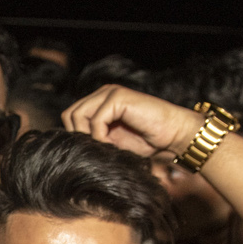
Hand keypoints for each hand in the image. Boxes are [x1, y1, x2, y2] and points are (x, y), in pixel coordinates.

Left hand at [63, 84, 203, 159]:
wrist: (173, 135)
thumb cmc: (146, 141)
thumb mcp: (111, 141)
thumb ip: (92, 137)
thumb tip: (69, 145)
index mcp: (99, 102)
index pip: (70, 116)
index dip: (75, 136)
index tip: (90, 150)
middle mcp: (102, 93)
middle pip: (69, 115)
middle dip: (78, 136)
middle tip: (96, 149)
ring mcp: (109, 93)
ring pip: (77, 115)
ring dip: (88, 136)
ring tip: (105, 146)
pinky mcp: (118, 97)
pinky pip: (95, 119)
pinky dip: (99, 136)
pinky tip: (112, 143)